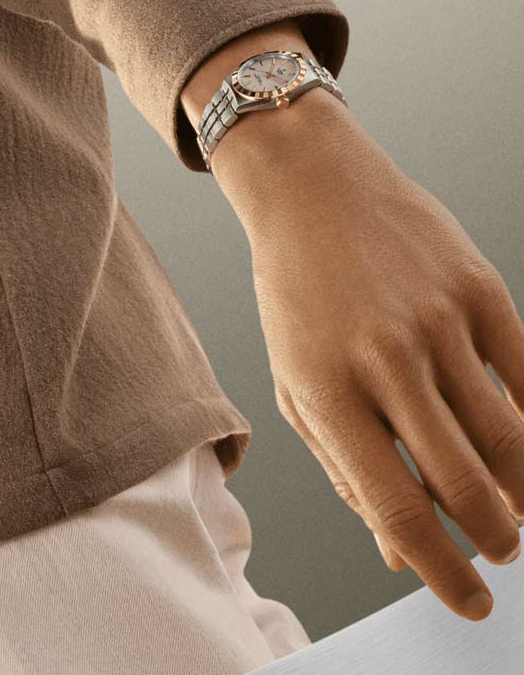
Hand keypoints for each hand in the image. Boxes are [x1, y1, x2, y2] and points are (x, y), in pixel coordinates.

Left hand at [220, 92, 523, 621]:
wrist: (315, 195)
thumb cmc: (298, 300)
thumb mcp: (296, 383)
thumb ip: (344, 469)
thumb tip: (396, 552)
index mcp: (325, 389)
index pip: (397, 508)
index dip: (440, 570)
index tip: (468, 602)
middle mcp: (384, 359)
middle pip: (468, 486)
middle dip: (494, 541)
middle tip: (497, 552)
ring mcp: (438, 323)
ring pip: (510, 443)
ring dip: (521, 496)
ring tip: (512, 511)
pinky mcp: (481, 293)